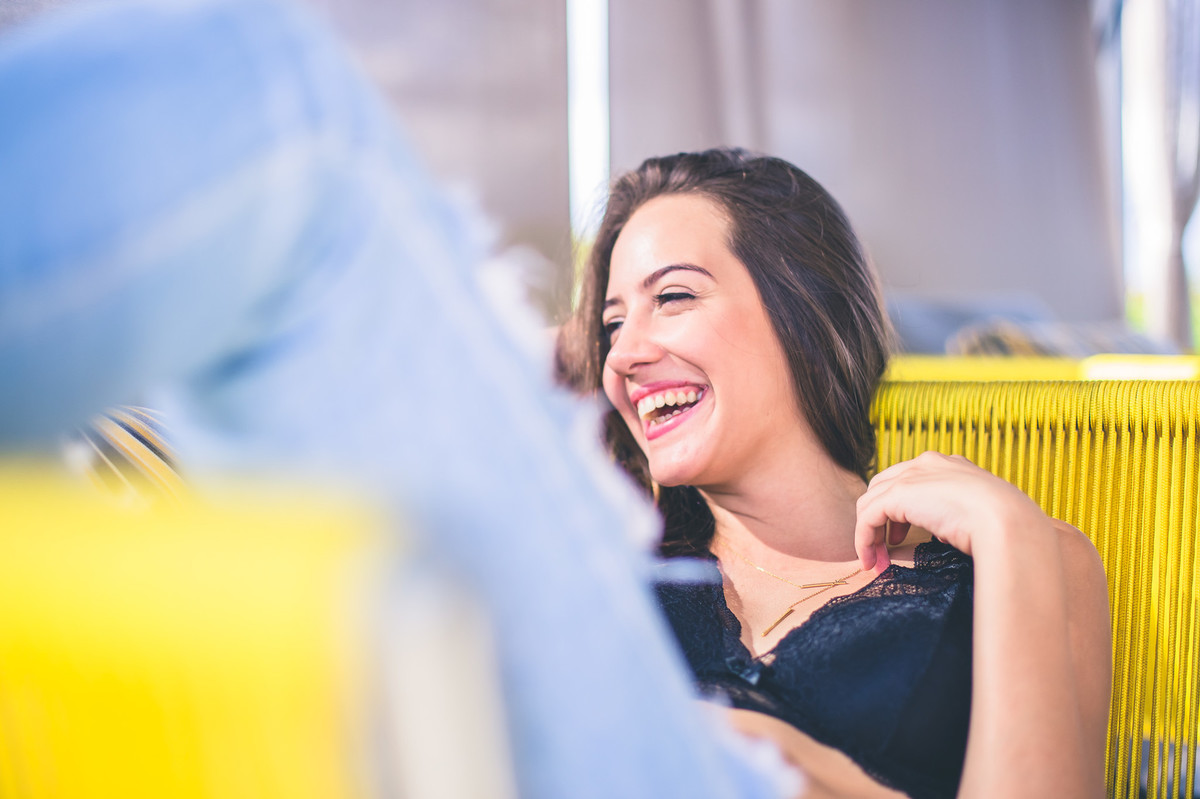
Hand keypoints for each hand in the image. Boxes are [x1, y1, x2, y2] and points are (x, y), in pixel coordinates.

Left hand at [854, 451, 1046, 572]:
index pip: (908, 481)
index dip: (897, 511)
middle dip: (878, 520)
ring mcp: (912, 475)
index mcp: (948, 465)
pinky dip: (864, 539)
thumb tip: (941, 533)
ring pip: (871, 502)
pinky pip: (867, 517)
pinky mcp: (899, 493)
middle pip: (883, 488)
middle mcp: (927, 463)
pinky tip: (871, 560)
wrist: (1007, 523)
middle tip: (884, 551)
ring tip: (875, 561)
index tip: (899, 540)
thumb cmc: (1002, 526)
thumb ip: (952, 516)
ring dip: (869, 534)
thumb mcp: (975, 516)